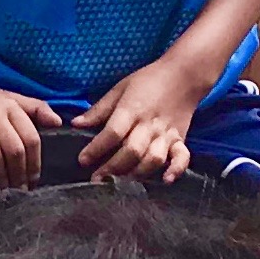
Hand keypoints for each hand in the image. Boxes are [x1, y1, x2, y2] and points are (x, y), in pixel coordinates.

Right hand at [0, 74, 61, 184]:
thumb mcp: (10, 98)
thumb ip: (36, 109)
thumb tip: (59, 123)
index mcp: (10, 106)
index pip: (30, 138)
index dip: (34, 163)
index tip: (33, 181)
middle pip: (13, 149)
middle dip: (18, 175)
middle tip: (18, 191)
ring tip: (1, 189)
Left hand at [73, 58, 203, 182]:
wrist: (184, 75)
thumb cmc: (148, 81)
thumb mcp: (120, 89)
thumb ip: (99, 110)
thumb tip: (75, 124)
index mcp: (132, 109)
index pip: (113, 133)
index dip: (96, 149)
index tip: (82, 160)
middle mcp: (149, 125)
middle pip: (132, 151)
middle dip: (113, 168)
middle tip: (98, 179)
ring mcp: (167, 134)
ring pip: (153, 159)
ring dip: (137, 173)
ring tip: (121, 183)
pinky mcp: (180, 140)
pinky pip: (181, 158)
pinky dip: (175, 170)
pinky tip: (165, 180)